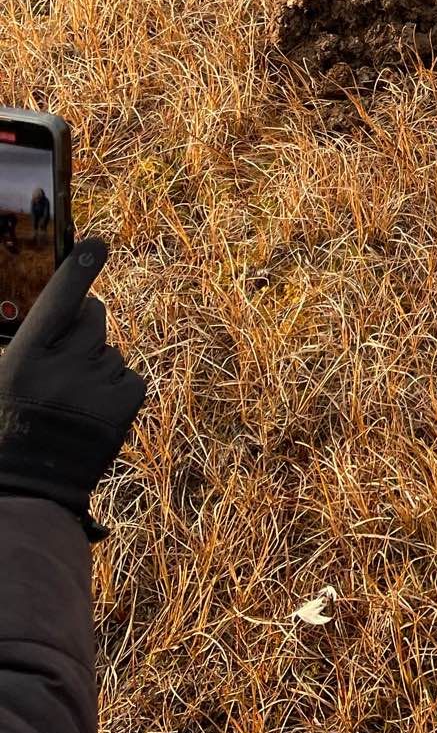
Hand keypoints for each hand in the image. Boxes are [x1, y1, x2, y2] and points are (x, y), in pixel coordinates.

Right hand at [0, 240, 145, 528]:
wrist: (31, 487)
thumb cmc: (11, 426)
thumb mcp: (7, 377)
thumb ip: (36, 342)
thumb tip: (73, 308)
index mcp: (26, 359)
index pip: (58, 302)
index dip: (78, 271)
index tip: (97, 244)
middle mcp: (65, 368)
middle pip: (94, 317)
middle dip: (84, 328)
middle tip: (64, 364)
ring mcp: (99, 385)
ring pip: (110, 350)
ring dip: (97, 366)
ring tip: (72, 403)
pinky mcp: (127, 402)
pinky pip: (128, 375)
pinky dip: (115, 388)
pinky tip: (93, 413)